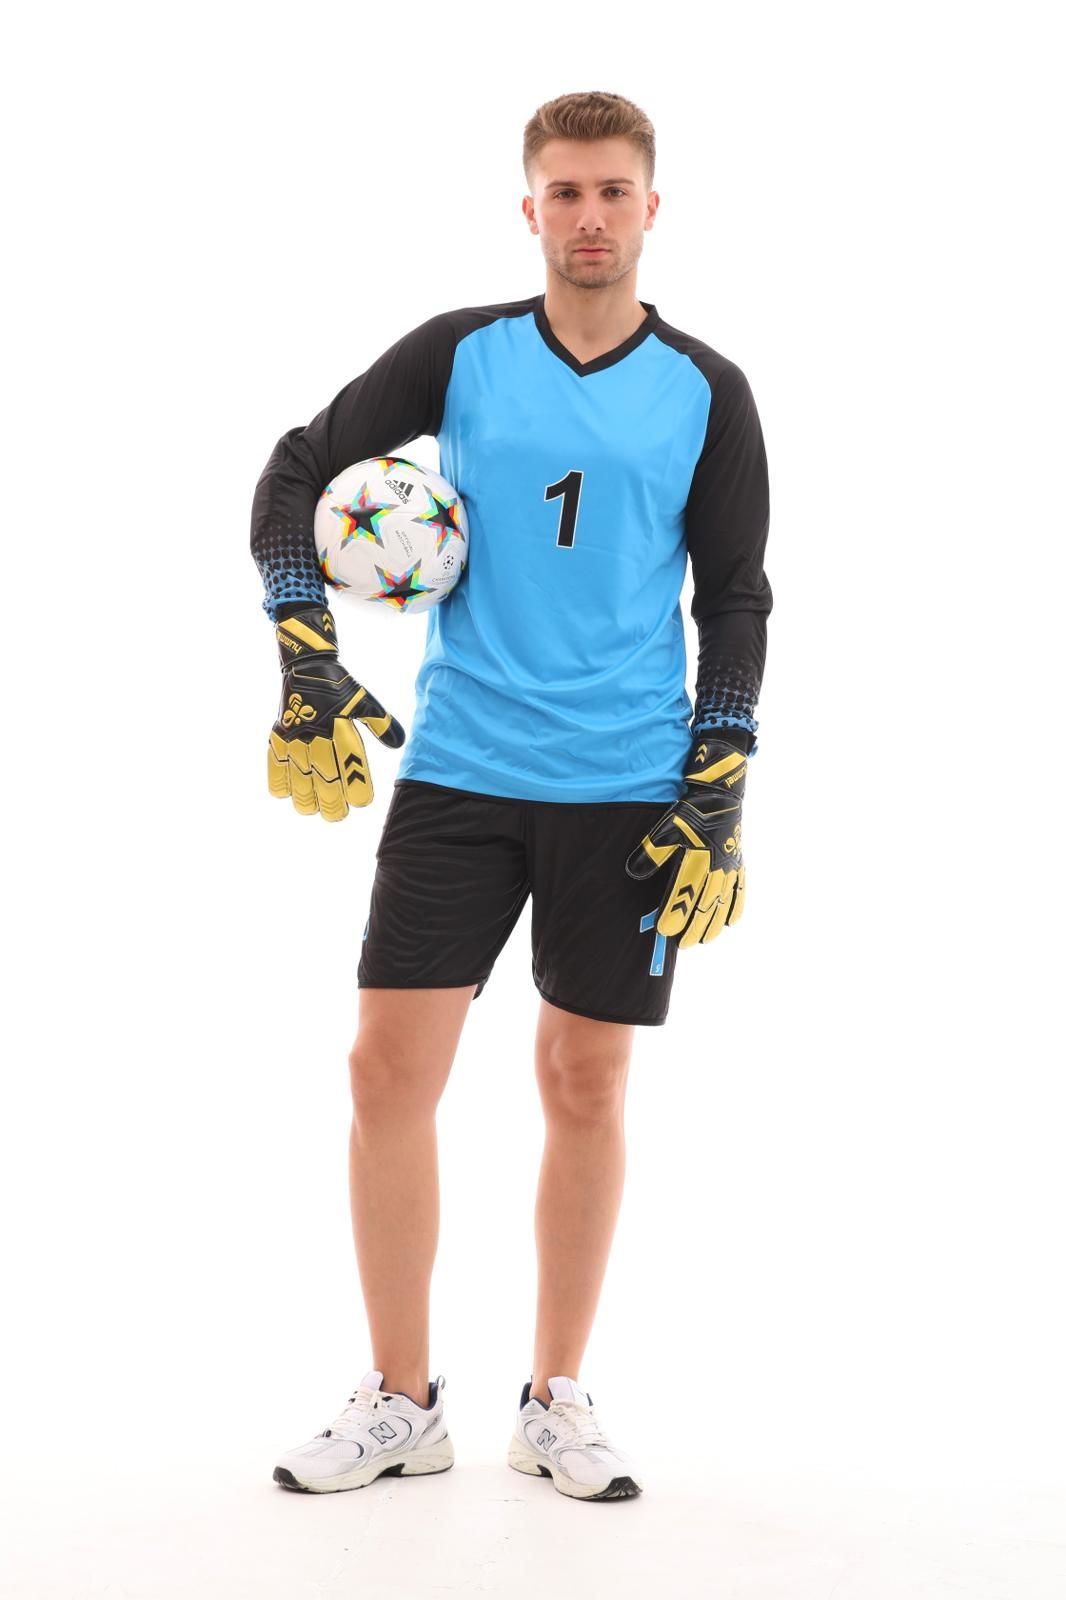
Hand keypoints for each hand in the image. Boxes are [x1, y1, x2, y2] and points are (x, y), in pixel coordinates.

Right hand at [267, 604, 404, 819]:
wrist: (307, 664)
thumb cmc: (340, 686)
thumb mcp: (364, 700)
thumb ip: (381, 723)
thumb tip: (400, 744)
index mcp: (339, 724)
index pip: (350, 761)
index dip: (356, 784)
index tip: (363, 802)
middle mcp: (316, 732)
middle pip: (324, 774)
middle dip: (331, 799)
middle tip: (337, 816)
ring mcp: (295, 734)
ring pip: (298, 772)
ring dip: (304, 795)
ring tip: (311, 812)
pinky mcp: (279, 732)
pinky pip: (275, 759)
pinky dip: (277, 777)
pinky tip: (283, 795)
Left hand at [624, 737, 746, 946]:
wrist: (721, 792)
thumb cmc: (691, 809)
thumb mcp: (667, 827)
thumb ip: (652, 852)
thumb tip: (634, 872)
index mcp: (699, 859)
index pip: (685, 894)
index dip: (675, 913)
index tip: (664, 929)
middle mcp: (717, 867)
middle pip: (706, 905)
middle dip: (694, 927)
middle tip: (683, 945)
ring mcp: (730, 866)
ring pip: (723, 903)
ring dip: (713, 924)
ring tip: (705, 940)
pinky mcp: (738, 862)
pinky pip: (739, 891)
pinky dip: (735, 908)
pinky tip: (730, 922)